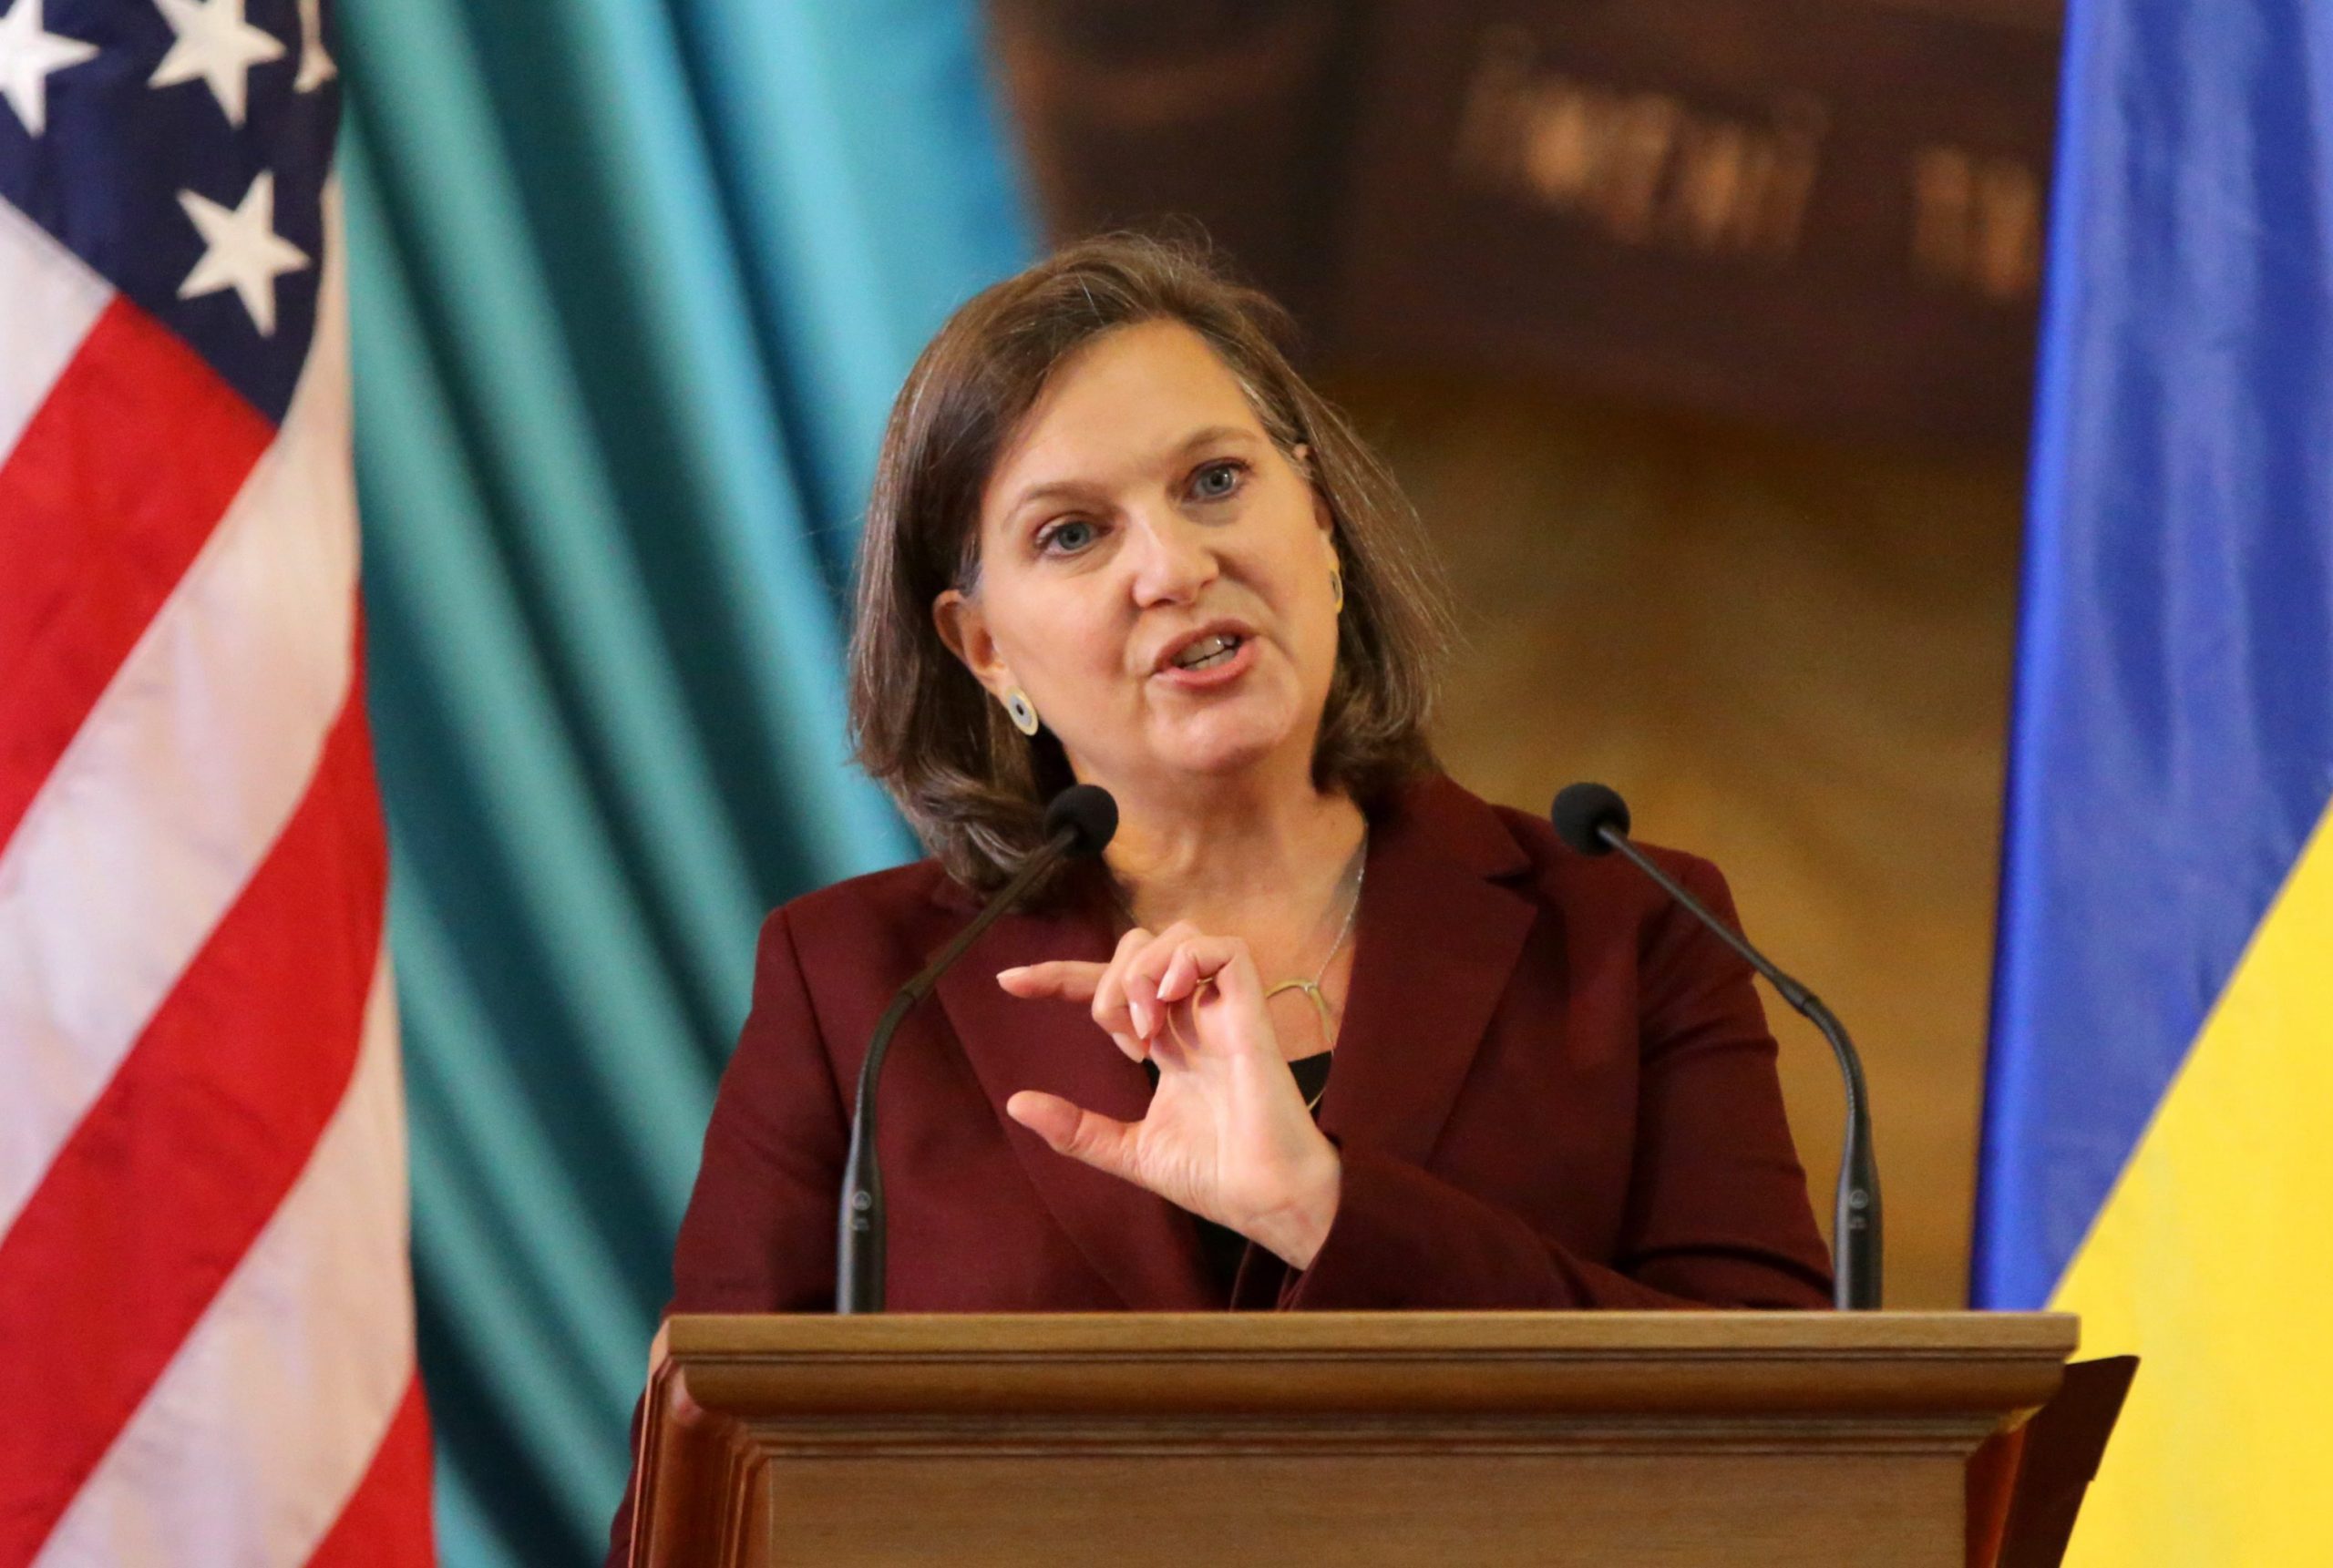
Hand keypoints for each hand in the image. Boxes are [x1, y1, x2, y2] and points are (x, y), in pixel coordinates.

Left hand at [997, 921, 1341, 1268]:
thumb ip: (1076, 1128)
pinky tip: (1169, 1000)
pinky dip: (1187, 959)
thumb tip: (1015, 1102)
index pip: (1110, 986)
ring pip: (1178, 935)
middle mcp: (1193, 1018)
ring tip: (1144, 1030)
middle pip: (1139, 947)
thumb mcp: (1128, 1151)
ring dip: (1142, 972)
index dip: (1058, 976)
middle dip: (1106, 981)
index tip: (1008, 982)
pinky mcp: (1251, 1014)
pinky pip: (1226, 949)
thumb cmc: (1215, 1178)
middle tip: (1121, 1041)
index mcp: (1168, 1043)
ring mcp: (1223, 1011)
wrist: (1264, 1201)